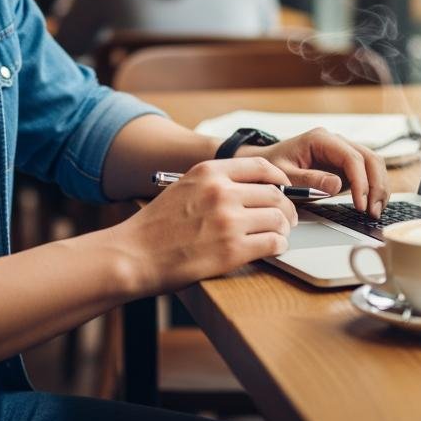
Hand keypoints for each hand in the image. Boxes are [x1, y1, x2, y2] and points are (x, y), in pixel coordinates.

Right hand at [118, 157, 298, 295]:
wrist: (134, 254)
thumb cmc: (156, 225)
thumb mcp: (184, 187)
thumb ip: (215, 182)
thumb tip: (252, 187)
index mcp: (209, 172)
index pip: (261, 166)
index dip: (280, 179)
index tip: (284, 189)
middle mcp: (221, 192)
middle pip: (275, 194)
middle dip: (287, 208)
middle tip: (287, 218)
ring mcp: (228, 221)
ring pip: (278, 219)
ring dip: (283, 229)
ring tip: (278, 235)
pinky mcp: (232, 251)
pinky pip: (273, 243)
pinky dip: (278, 246)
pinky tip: (272, 248)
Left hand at [247, 130, 389, 217]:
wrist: (266, 165)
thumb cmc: (273, 167)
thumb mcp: (284, 176)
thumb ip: (309, 180)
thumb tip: (336, 185)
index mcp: (320, 139)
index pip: (352, 157)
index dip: (361, 182)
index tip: (360, 205)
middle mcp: (336, 142)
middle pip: (370, 158)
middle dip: (376, 186)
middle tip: (373, 212)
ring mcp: (343, 152)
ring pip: (374, 164)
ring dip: (379, 187)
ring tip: (375, 212)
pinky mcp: (345, 165)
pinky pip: (368, 173)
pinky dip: (374, 189)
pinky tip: (372, 206)